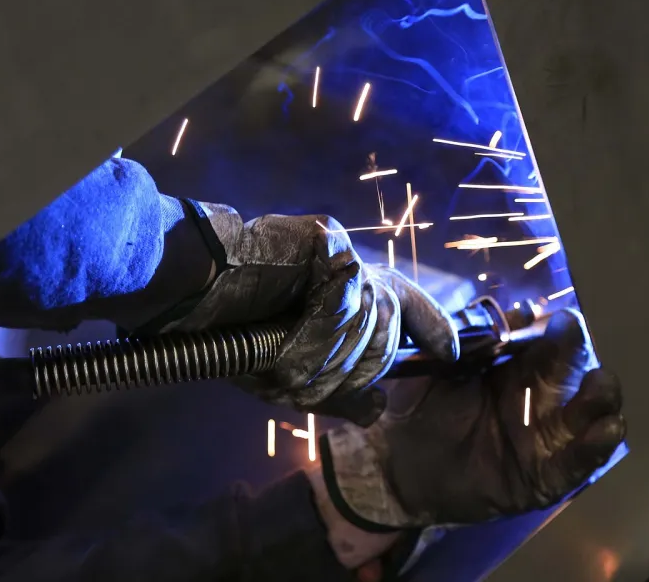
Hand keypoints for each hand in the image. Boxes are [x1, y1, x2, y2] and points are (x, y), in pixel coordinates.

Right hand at [163, 208, 458, 423]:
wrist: (197, 292)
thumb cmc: (240, 331)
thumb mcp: (292, 374)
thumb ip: (337, 391)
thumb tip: (378, 409)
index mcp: (349, 296)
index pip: (409, 308)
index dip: (433, 330)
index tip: (452, 354)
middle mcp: (352, 272)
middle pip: (387, 332)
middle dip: (352, 366)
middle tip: (304, 373)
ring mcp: (342, 254)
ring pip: (366, 321)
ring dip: (324, 353)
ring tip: (284, 353)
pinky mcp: (327, 239)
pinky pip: (343, 295)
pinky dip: (314, 324)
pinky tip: (285, 324)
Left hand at [321, 309, 625, 529]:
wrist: (396, 462)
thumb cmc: (417, 406)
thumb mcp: (436, 363)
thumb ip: (470, 335)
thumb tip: (519, 311)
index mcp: (518, 368)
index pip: (551, 340)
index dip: (558, 327)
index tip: (553, 317)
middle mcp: (540, 398)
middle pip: (578, 370)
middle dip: (581, 352)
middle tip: (571, 336)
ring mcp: (546, 437)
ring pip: (592, 413)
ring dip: (602, 395)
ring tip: (599, 382)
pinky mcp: (545, 477)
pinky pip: (578, 462)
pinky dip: (596, 446)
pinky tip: (603, 429)